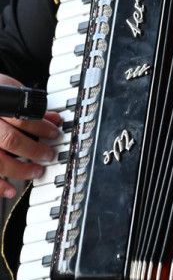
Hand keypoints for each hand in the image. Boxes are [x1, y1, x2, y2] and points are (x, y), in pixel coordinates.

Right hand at [0, 74, 61, 198]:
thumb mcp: (10, 90)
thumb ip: (30, 104)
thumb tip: (54, 118)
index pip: (21, 118)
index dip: (41, 127)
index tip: (55, 133)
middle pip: (10, 140)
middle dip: (33, 150)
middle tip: (49, 155)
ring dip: (19, 170)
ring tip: (35, 172)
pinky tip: (10, 190)